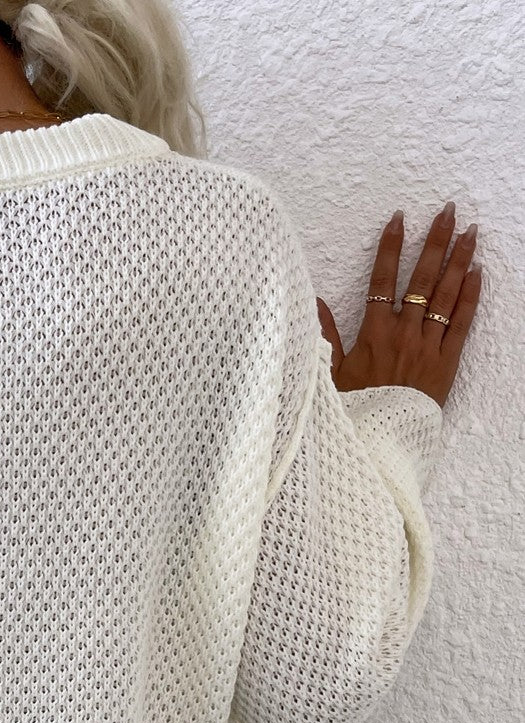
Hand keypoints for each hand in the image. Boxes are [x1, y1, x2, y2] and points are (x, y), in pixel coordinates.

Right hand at [315, 202, 481, 408]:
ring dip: (459, 260)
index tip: (400, 220)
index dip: (391, 248)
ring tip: (470, 232)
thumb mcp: (331, 375)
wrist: (381, 441)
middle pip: (422, 279)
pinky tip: (477, 272)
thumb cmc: (355, 409)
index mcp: (374, 334)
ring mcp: (428, 345)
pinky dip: (470, 296)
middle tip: (449, 212)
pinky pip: (463, 322)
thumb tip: (315, 302)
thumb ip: (325, 337)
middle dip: (436, 242)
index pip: (383, 281)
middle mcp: (404, 333)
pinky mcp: (447, 361)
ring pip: (447, 294)